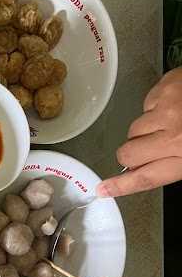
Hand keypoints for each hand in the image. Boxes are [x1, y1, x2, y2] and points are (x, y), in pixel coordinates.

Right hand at [97, 67, 181, 196]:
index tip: (102, 189)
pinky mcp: (166, 87)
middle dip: (134, 151)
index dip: (122, 185)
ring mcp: (168, 109)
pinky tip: (178, 101)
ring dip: (149, 126)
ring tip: (175, 118)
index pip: (145, 177)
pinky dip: (159, 104)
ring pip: (135, 127)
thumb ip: (175, 164)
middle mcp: (174, 136)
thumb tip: (144, 168)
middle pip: (128, 152)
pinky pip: (146, 103)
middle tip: (151, 146)